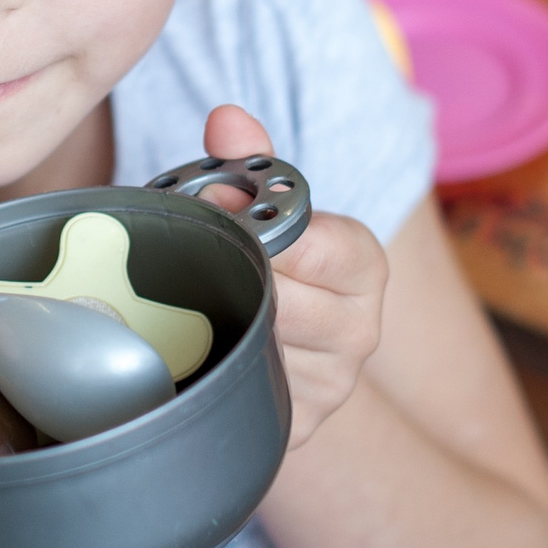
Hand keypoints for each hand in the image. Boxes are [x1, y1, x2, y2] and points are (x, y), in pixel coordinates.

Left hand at [199, 105, 386, 447]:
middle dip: (225, 272)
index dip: (254, 223)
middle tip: (183, 255)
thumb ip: (250, 162)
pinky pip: (240, 394)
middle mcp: (360, 331)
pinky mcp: (295, 426)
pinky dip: (208, 367)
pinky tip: (193, 348)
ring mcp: (331, 387)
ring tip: (183, 300)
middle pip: (281, 300)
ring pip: (256, 348)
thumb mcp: (267, 206)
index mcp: (364, 265)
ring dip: (209, 321)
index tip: (212, 208)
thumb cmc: (269, 262)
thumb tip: (227, 120)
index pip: (316, 244)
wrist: (283, 346)